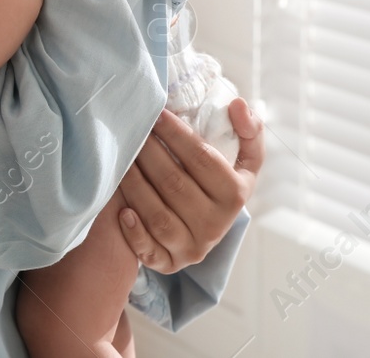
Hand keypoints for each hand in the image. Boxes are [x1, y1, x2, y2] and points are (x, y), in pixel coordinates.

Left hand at [116, 98, 263, 273]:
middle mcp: (215, 225)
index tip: (156, 112)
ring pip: (157, 215)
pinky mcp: (170, 264)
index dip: (176, 133)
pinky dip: (134, 232)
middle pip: (174, 183)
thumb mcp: (244, 160)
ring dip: (134, 184)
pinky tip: (121, 209)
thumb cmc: (221, 183)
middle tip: (131, 129)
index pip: (202, 158)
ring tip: (121, 158)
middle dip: (148, 152)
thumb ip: (248, 131)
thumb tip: (238, 104)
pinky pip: (149, 251)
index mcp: (235, 194)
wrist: (209, 227)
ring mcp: (193, 248)